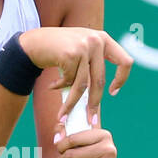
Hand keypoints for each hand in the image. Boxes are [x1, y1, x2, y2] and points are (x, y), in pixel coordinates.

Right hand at [19, 27, 133, 126]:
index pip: (125, 61)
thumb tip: (100, 92)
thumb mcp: (80, 49)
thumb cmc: (57, 50)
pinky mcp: (70, 54)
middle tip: (90, 119)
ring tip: (63, 114)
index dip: (121, 79)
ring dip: (72, 103)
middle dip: (93, 103)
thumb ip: (93, 61)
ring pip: (82, 85)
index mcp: (103, 39)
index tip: (113, 92)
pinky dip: (60, 88)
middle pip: (100, 80)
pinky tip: (53, 86)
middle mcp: (96, 41)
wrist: (32, 43)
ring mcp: (83, 47)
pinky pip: (68, 81)